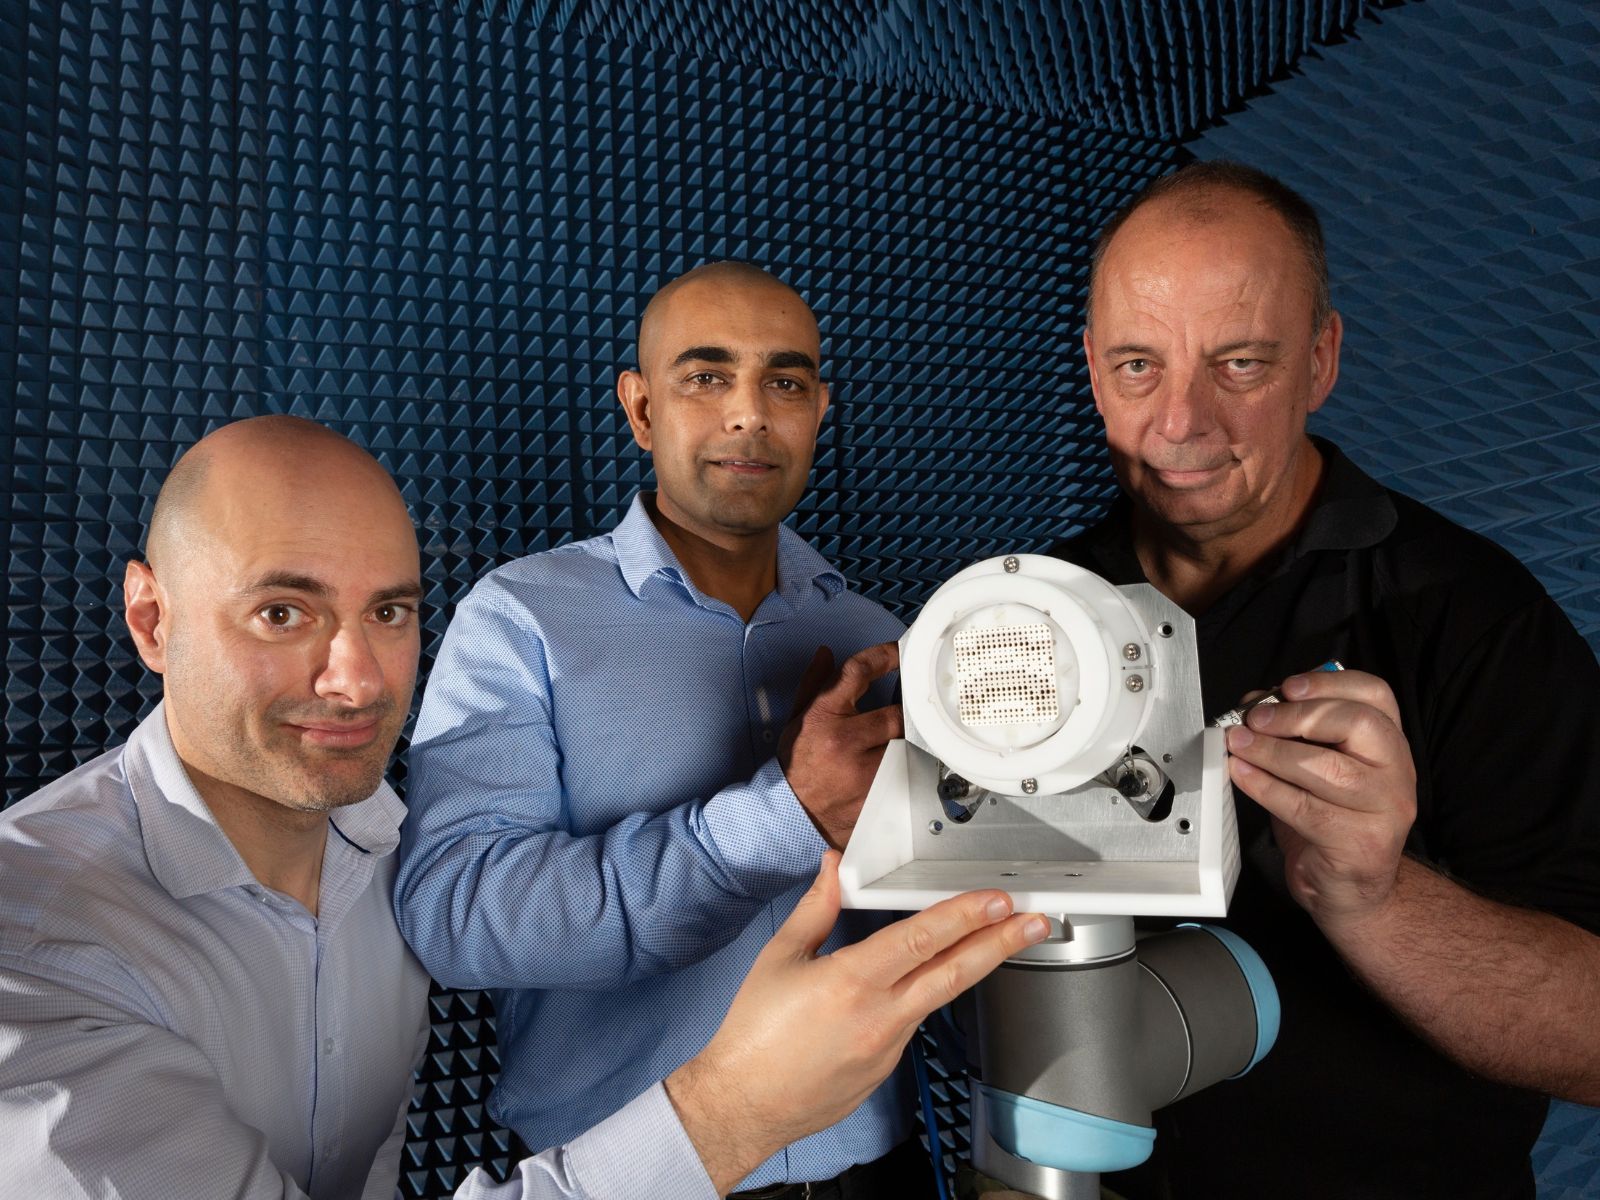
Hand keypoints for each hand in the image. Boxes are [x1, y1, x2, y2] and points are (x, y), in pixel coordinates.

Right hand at [665, 852, 1047, 1192]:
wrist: (744, 1103)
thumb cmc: (754, 1035)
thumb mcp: (780, 957)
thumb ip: (816, 909)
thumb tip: (832, 869)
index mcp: (851, 981)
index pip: (921, 938)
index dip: (965, 915)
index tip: (996, 900)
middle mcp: (878, 1016)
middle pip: (955, 972)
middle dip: (1002, 943)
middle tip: (1035, 921)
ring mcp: (887, 1046)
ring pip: (942, 996)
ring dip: (976, 965)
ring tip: (1005, 943)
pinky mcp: (886, 1067)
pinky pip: (916, 1021)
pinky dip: (929, 995)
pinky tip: (932, 980)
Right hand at [778, 643, 903, 847]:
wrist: (790, 812)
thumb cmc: (796, 762)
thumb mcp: (797, 719)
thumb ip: (814, 684)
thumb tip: (827, 653)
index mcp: (823, 715)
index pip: (858, 672)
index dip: (885, 656)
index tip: (900, 653)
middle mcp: (844, 740)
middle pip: (896, 714)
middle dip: (904, 715)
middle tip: (906, 716)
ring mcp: (863, 770)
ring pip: (905, 745)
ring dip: (905, 743)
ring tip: (893, 746)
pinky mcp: (877, 794)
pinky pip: (904, 772)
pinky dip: (905, 767)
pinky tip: (896, 768)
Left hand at [1225, 669, 1417, 932]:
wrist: (1349, 886)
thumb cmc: (1329, 817)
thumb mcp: (1314, 765)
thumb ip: (1291, 730)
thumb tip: (1253, 703)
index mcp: (1389, 742)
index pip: (1375, 695)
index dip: (1329, 682)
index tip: (1285, 686)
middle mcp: (1397, 771)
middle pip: (1358, 723)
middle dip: (1297, 715)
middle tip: (1253, 719)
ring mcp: (1385, 809)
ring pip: (1329, 767)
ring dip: (1272, 751)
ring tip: (1237, 744)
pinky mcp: (1360, 842)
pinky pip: (1305, 807)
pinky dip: (1264, 787)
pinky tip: (1241, 774)